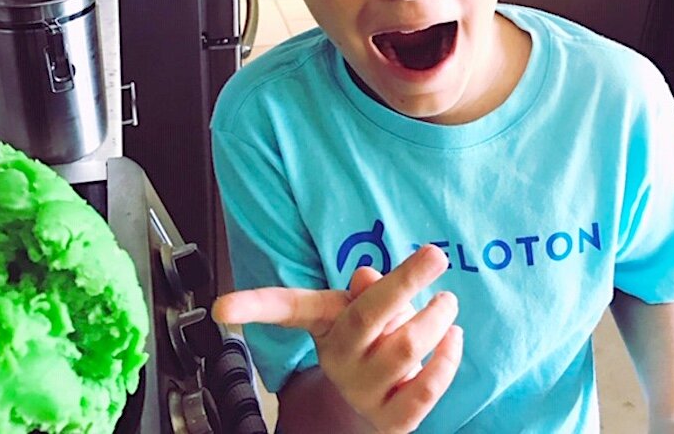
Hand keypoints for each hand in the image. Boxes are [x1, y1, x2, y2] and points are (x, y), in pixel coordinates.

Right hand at [212, 245, 463, 433]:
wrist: (377, 399)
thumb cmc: (371, 337)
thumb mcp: (362, 306)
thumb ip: (366, 288)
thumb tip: (369, 277)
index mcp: (323, 325)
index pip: (285, 309)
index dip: (250, 306)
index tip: (219, 308)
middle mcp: (338, 359)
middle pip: (369, 315)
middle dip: (406, 281)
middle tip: (435, 255)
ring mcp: (364, 392)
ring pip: (408, 345)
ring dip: (436, 317)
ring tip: (446, 302)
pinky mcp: (394, 421)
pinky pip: (427, 389)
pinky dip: (448, 358)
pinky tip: (454, 338)